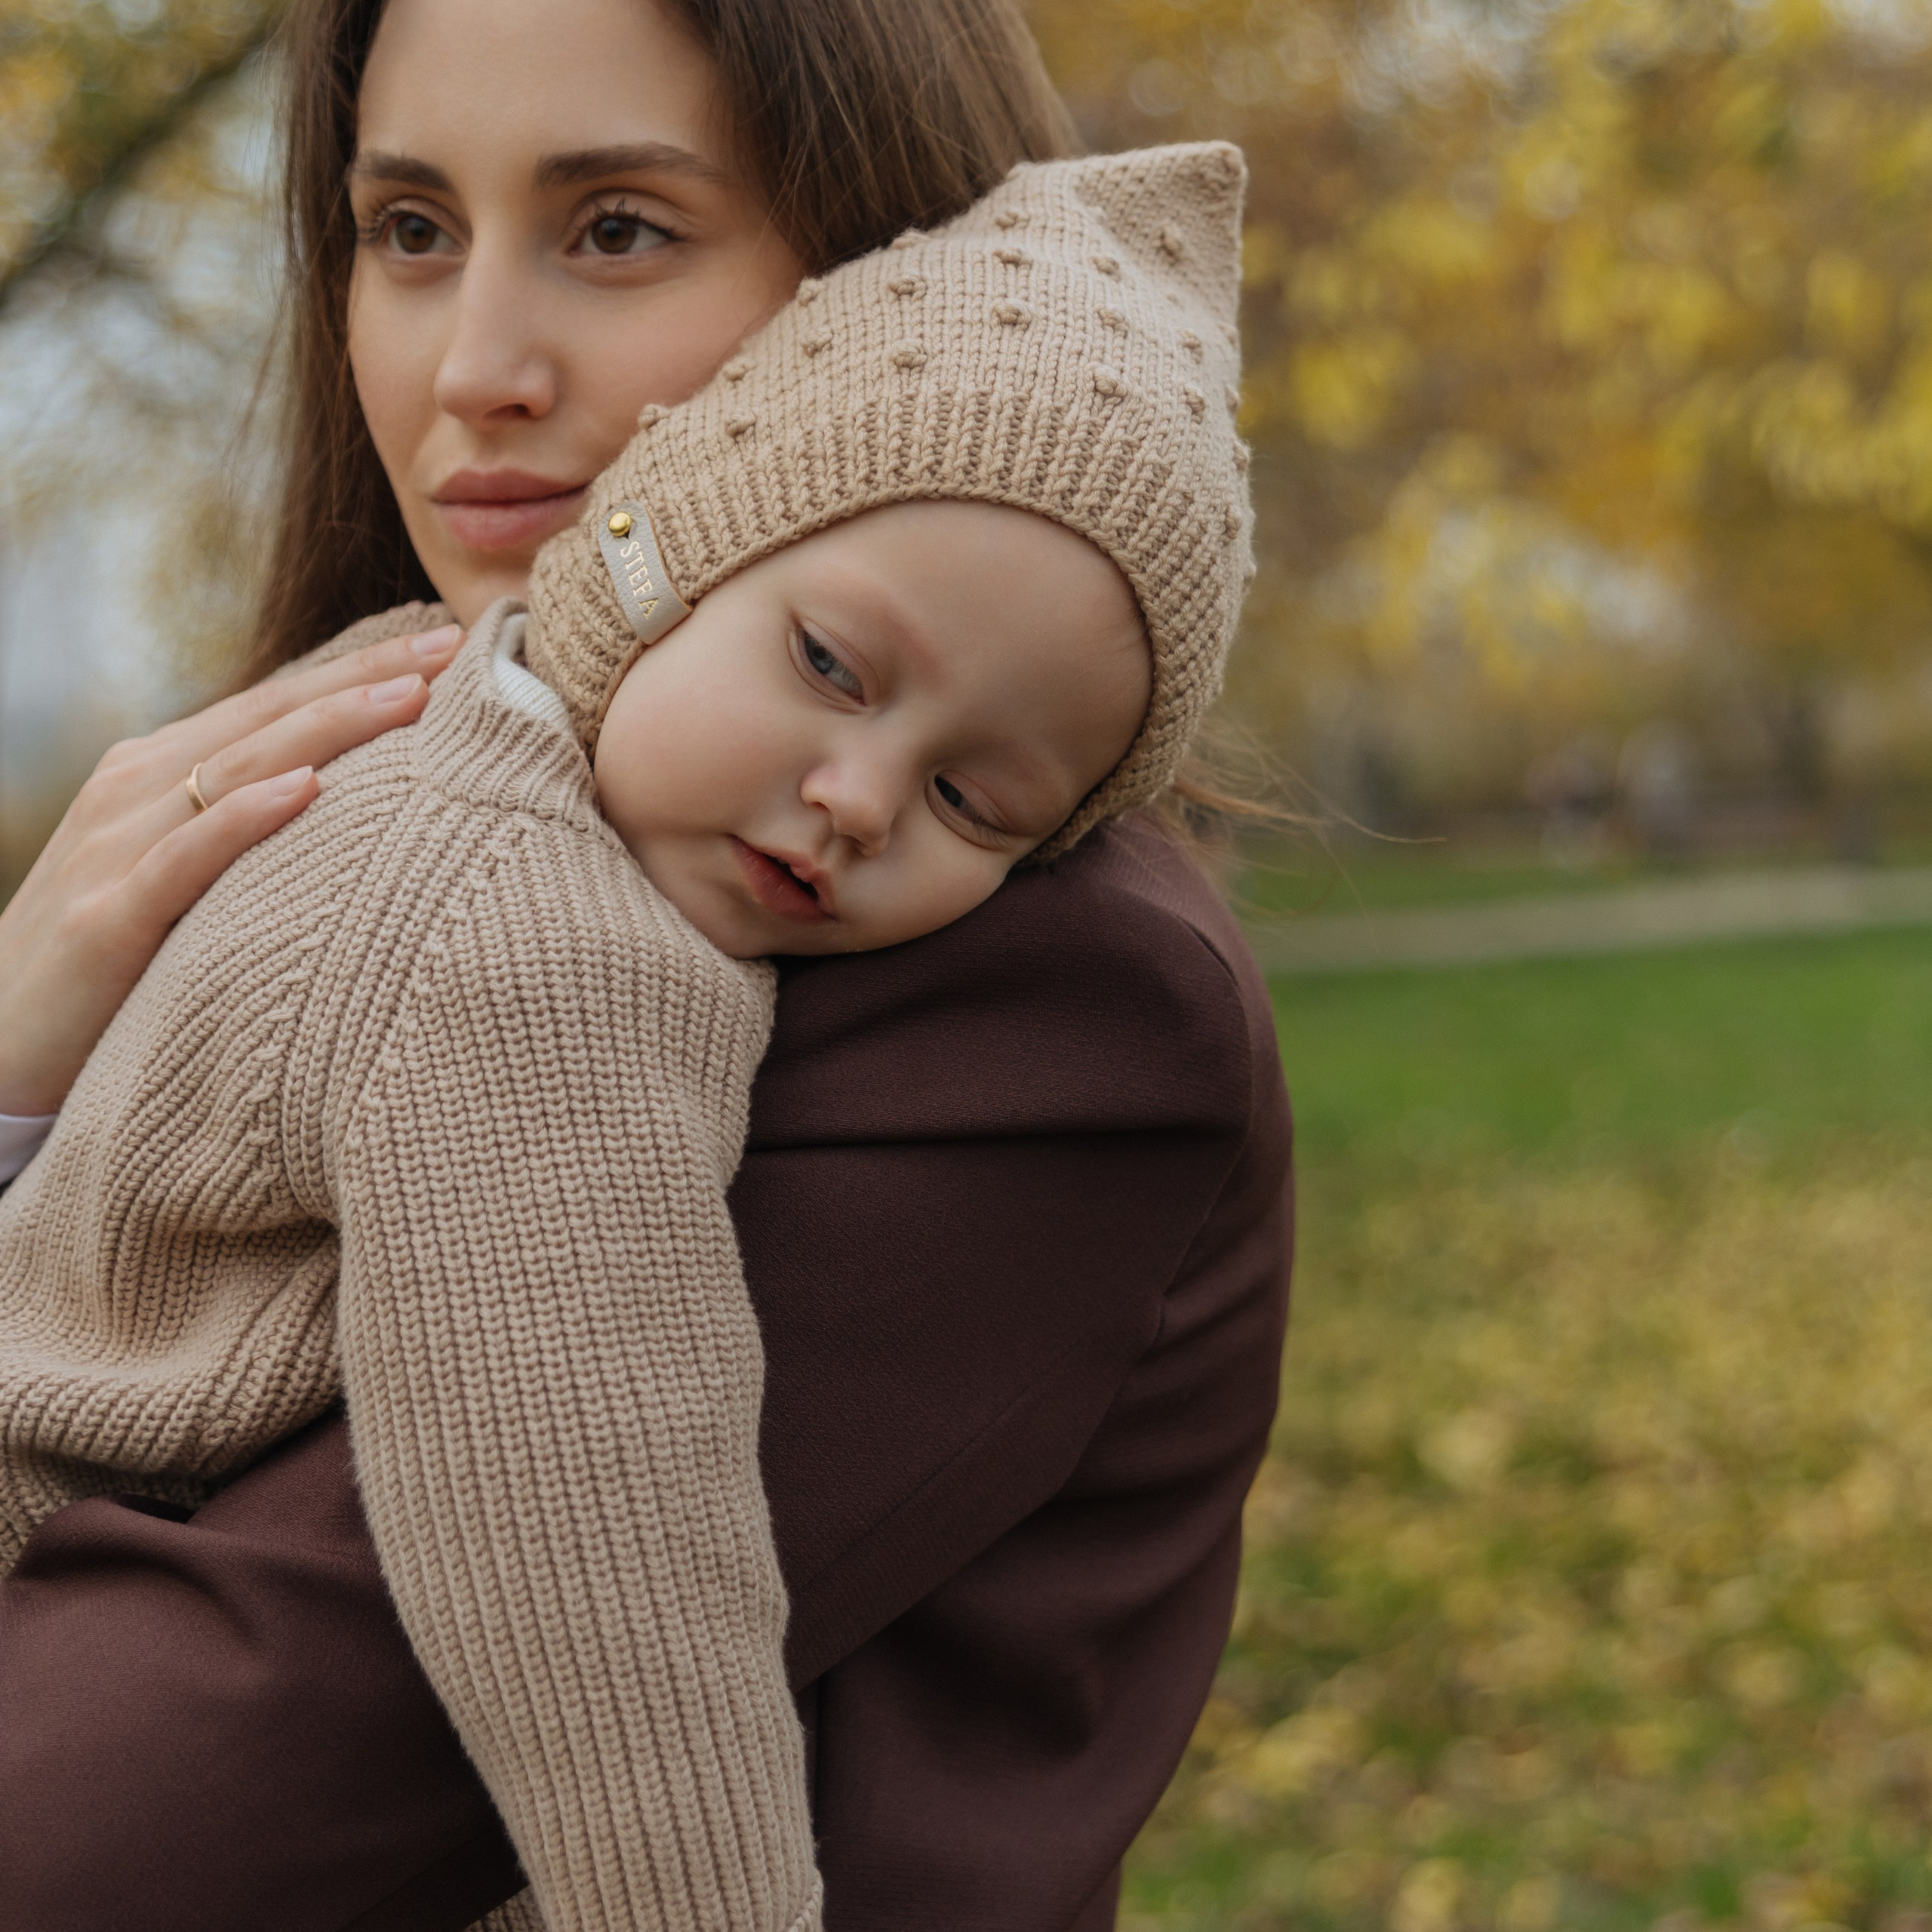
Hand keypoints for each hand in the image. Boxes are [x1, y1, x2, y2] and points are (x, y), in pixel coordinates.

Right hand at [0, 623, 462, 1114]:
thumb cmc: (112, 964)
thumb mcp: (183, 876)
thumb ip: (247, 831)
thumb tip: (356, 801)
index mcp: (160, 773)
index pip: (277, 705)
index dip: (360, 668)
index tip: (449, 640)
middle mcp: (136, 792)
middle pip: (269, 717)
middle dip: (364, 676)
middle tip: (455, 644)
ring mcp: (114, 849)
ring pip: (238, 767)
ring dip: (329, 725)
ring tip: (413, 695)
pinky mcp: (104, 918)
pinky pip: (185, 857)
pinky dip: (244, 817)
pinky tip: (307, 788)